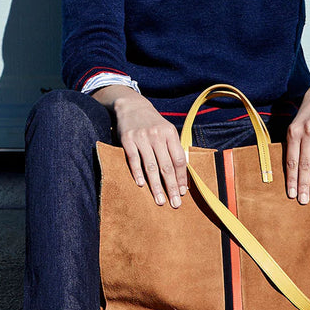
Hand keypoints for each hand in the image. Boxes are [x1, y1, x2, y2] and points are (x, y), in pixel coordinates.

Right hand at [93, 86, 186, 207]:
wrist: (132, 106)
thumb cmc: (153, 123)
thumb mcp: (167, 130)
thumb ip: (174, 148)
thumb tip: (182, 174)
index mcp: (170, 133)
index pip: (179, 159)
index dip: (181, 177)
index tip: (182, 192)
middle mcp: (157, 135)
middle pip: (166, 166)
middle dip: (171, 187)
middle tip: (175, 204)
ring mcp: (141, 137)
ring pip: (151, 166)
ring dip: (156, 186)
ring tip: (160, 201)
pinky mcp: (127, 139)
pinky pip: (134, 160)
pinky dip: (138, 173)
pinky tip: (142, 185)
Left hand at [285, 69, 309, 204]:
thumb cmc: (307, 114)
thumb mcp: (295, 125)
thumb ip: (293, 144)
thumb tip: (292, 169)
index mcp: (293, 132)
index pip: (292, 160)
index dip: (292, 178)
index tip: (292, 194)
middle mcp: (306, 131)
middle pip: (305, 163)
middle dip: (304, 183)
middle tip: (304, 200)